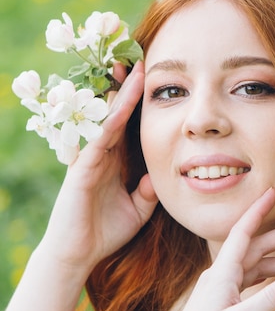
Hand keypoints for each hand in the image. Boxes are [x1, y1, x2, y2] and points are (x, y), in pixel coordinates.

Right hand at [39, 61, 157, 274]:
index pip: (131, 125)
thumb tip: (159, 175)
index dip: (141, 103)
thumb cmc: (105, 231)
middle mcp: (103, 153)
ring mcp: (92, 157)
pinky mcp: (83, 166)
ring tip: (131, 64)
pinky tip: (122, 99)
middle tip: (141, 56)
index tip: (156, 79)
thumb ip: (149, 191)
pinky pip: (101, 136)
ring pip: (107, 117)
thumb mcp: (138, 209)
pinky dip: (112, 117)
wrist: (79, 253)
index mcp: (116, 161)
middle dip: (127, 86)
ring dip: (120, 92)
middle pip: (117, 112)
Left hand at [150, 188, 274, 310]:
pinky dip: (268, 278)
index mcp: (221, 273)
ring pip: (254, 265)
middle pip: (254, 247)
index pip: (243, 233)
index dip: (258, 211)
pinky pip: (249, 281)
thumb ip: (271, 299)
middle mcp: (220, 276)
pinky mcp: (222, 303)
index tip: (272, 192)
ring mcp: (220, 289)